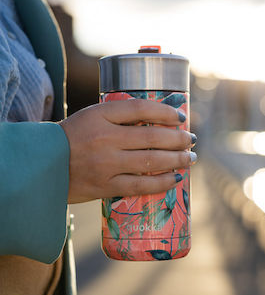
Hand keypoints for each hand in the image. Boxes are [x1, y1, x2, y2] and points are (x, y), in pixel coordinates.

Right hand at [59, 99, 195, 203]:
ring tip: (190, 158)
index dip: (165, 111)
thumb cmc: (74, 137)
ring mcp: (106, 164)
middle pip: (152, 137)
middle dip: (179, 139)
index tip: (180, 116)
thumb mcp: (93, 117)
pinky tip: (176, 177)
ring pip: (151, 162)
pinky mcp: (105, 186)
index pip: (141, 108)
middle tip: (192, 139)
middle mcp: (105, 138)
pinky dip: (163, 182)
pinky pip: (141, 185)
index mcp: (100, 115)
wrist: (42, 164)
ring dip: (177, 159)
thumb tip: (160, 120)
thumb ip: (122, 116)